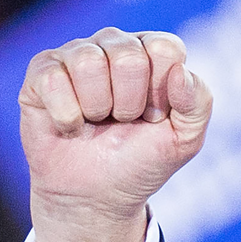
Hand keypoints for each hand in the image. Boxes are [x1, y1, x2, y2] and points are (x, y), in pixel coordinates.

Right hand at [18, 27, 213, 241]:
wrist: (96, 196)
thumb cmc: (141, 161)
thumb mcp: (184, 140)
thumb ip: (197, 103)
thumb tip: (179, 70)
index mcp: (153, 54)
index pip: (164, 48)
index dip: (161, 92)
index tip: (154, 118)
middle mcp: (114, 45)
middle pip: (127, 55)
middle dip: (129, 103)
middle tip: (122, 122)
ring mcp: (75, 54)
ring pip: (88, 61)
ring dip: (96, 107)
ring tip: (96, 122)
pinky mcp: (42, 71)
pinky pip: (52, 78)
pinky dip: (66, 115)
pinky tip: (70, 126)